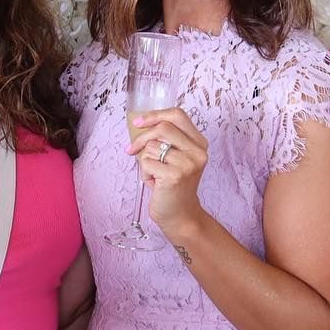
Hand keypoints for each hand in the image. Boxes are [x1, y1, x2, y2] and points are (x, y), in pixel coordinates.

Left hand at [129, 106, 207, 235]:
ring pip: (151, 146)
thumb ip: (165, 140)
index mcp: (199, 143)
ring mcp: (188, 164)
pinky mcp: (175, 175)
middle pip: (162, 128)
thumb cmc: (172, 185)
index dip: (155, 114)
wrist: (179, 215)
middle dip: (141, 138)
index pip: (177, 115)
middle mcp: (197, 152)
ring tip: (154, 174)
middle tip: (131, 150)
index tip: (138, 122)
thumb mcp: (175, 158)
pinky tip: (154, 184)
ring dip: (145, 161)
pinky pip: (146, 163)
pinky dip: (144, 173)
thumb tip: (138, 123)